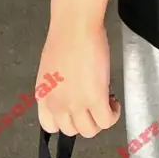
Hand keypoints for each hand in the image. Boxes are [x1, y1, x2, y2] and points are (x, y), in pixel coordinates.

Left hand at [36, 20, 120, 137]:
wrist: (75, 26)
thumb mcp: (51, 68)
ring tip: (106, 102)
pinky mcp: (96, 98)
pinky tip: (114, 102)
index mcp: (44, 96)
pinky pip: (107, 121)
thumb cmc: (65, 37)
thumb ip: (58, 86)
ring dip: (100, 119)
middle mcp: (57, 105)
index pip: (50, 126)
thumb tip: (72, 90)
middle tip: (95, 103)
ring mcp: (76, 104)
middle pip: (72, 130)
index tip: (77, 109)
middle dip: (85, 119)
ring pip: (90, 130)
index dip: (67, 120)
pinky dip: (113, 115)